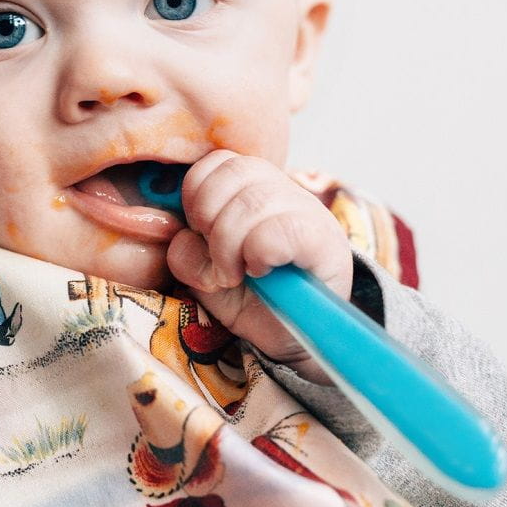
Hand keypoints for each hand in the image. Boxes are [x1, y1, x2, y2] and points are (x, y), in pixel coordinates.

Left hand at [166, 150, 353, 384]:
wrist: (296, 345)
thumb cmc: (255, 304)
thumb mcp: (208, 278)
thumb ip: (188, 255)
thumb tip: (182, 238)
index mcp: (257, 189)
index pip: (220, 161)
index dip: (197, 193)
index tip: (199, 232)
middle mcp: (287, 192)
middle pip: (235, 172)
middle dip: (209, 218)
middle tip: (216, 259)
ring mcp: (310, 213)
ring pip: (254, 200)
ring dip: (229, 245)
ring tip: (235, 274)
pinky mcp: (325, 241)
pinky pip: (280, 229)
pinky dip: (259, 253)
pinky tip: (262, 271)